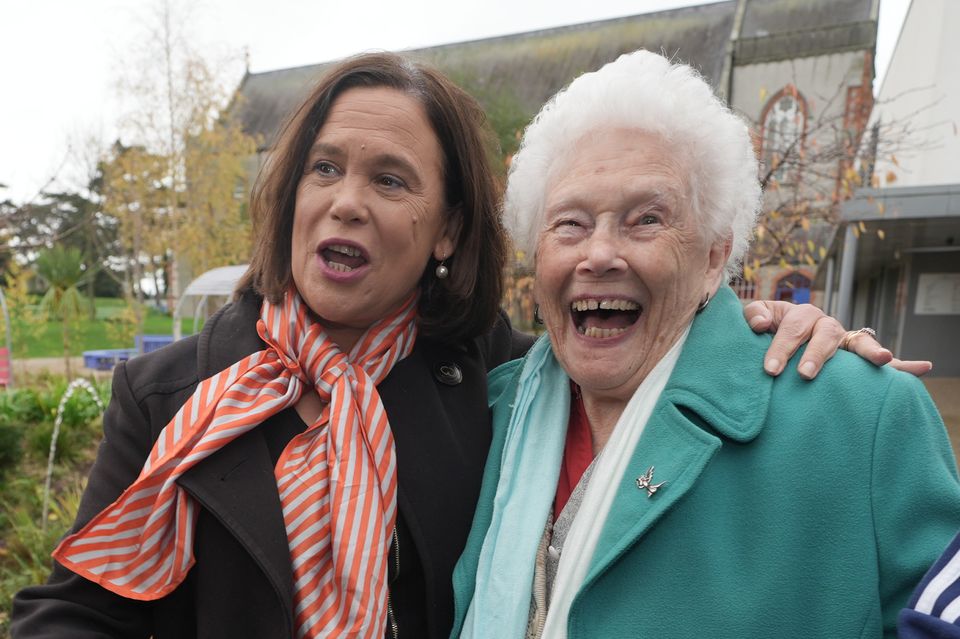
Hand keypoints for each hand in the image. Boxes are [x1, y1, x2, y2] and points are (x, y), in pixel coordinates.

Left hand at [742, 300, 932, 378]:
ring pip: (858, 342)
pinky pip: (881, 359)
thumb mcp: (756, 319)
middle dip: (817, 354)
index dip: (781, 348)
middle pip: (825, 335)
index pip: (793, 329)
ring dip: (869, 351)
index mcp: (802, 315)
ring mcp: (844, 341)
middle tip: (805, 374)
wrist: (774, 339)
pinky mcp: (855, 356)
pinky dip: (903, 364)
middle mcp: (826, 326)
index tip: (771, 370)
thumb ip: (753, 315)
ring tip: (883, 360)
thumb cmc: (764, 330)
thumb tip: (759, 324)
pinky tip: (923, 368)